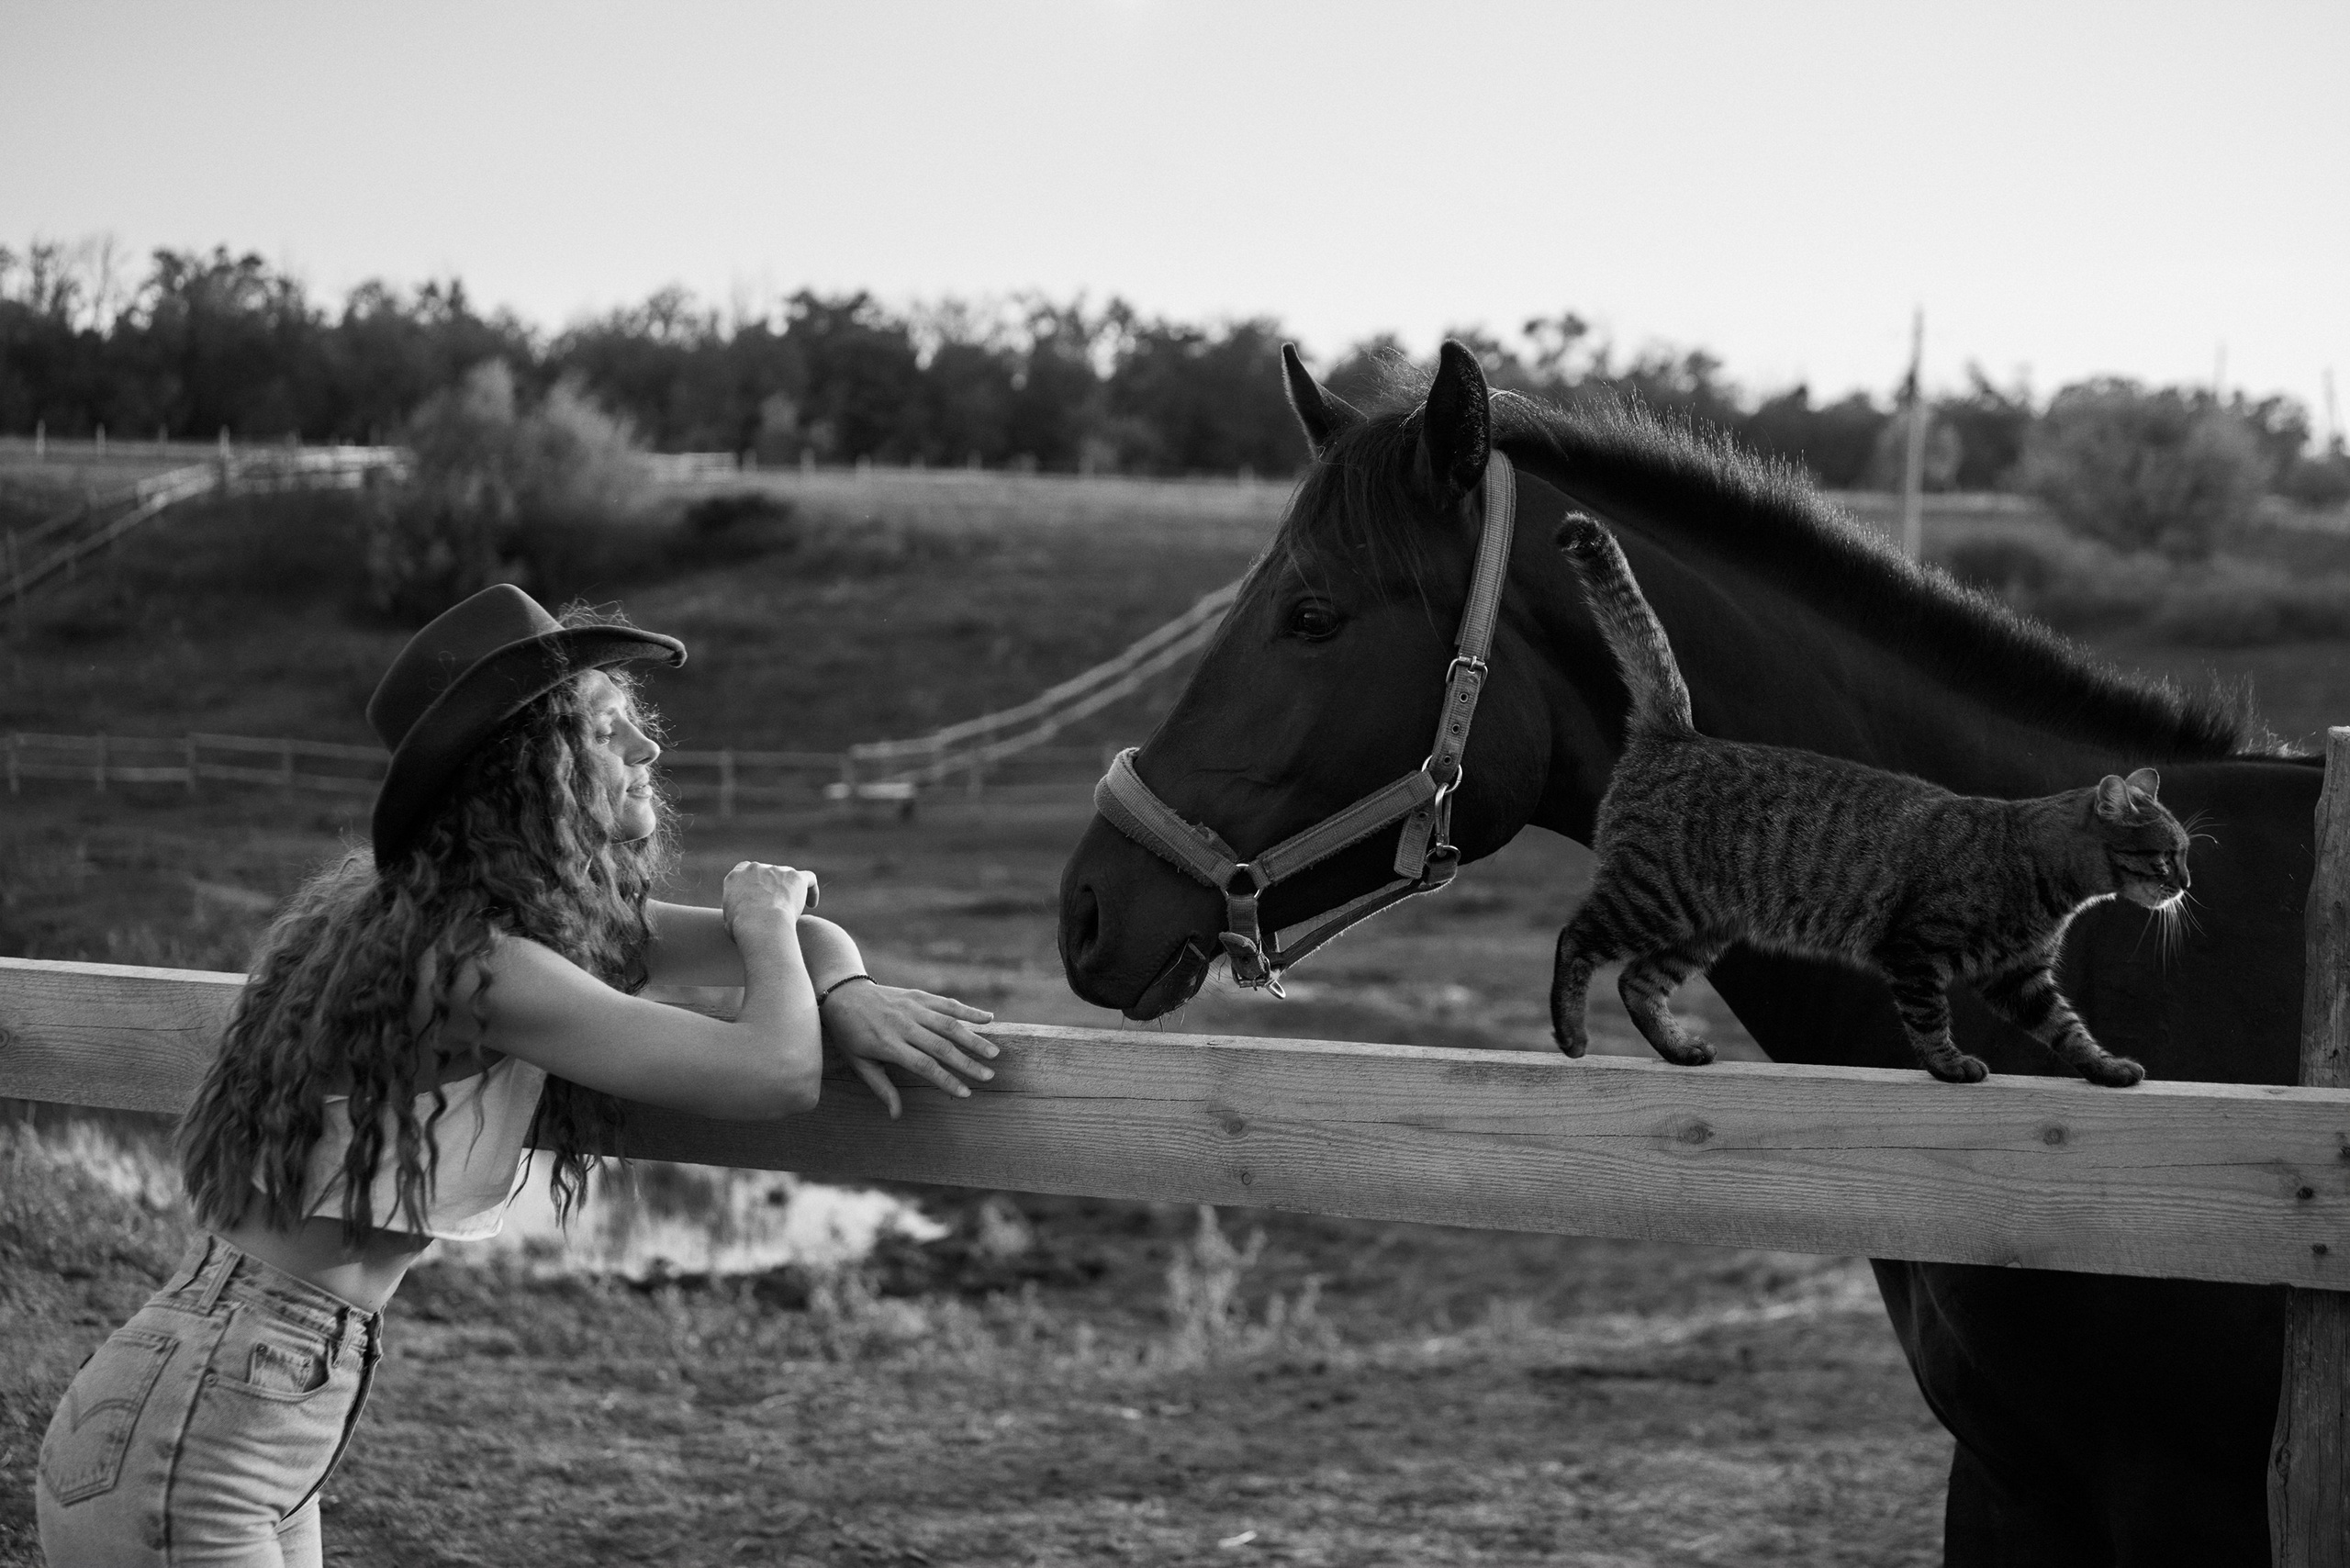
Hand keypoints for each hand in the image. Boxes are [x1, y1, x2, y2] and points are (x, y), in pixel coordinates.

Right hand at [721, 861, 817, 940]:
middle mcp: (755, 869)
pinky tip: (812, 904)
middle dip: (771, 886)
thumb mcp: (729, 921)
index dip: (753, 882)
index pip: (744, 871)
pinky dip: (811, 890)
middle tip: (776, 905)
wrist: (760, 924)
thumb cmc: (742, 929)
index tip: (758, 894)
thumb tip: (740, 918)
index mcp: (735, 877)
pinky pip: (808, 878)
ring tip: (794, 909)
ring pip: (787, 876)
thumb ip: (736, 913)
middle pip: (766, 872)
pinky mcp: (795, 877)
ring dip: (789, 889)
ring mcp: (776, 870)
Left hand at [818, 981, 997, 1118]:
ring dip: (973, 1038)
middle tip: (988, 1076)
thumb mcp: (859, 1063)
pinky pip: (946, 1003)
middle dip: (967, 1062)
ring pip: (948, 1023)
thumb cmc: (850, 1034)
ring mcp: (912, 1008)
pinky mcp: (918, 996)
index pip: (923, 1065)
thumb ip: (881, 1088)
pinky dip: (968, 1011)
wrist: (843, 993)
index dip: (946, 1079)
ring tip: (994, 1052)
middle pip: (941, 1046)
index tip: (966, 1092)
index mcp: (888, 1044)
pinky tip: (989, 1018)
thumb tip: (896, 1116)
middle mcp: (903, 1025)